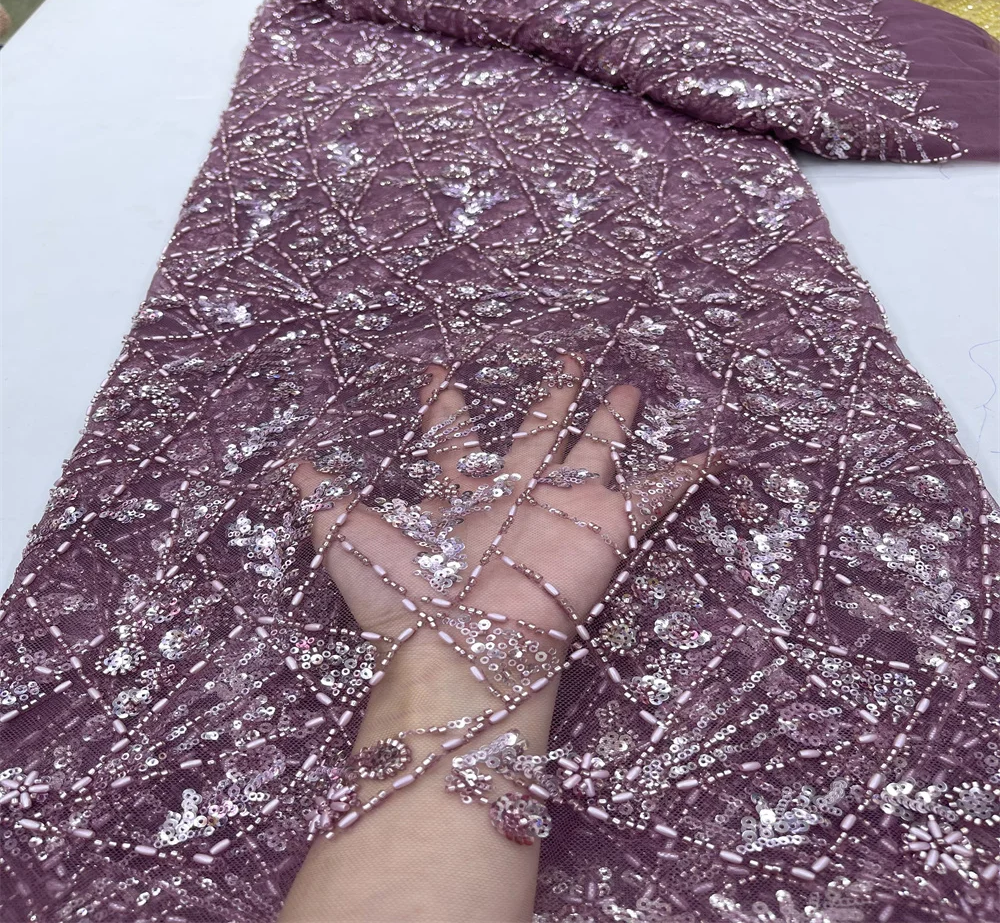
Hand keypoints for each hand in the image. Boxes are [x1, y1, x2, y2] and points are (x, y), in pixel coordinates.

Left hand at [291, 354, 718, 645]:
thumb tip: (291, 462)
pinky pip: (654, 495)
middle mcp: (515, 496)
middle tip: (567, 358)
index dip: (446, 404)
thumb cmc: (406, 600)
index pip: (454, 437)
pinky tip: (714, 454)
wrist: (463, 650)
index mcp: (462, 495)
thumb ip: (323, 499)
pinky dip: (685, 477)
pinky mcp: (605, 526)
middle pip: (537, 433)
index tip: (439, 370)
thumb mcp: (350, 539)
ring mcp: (563, 508)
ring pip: (595, 450)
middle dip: (550, 397)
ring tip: (627, 385)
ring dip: (611, 421)